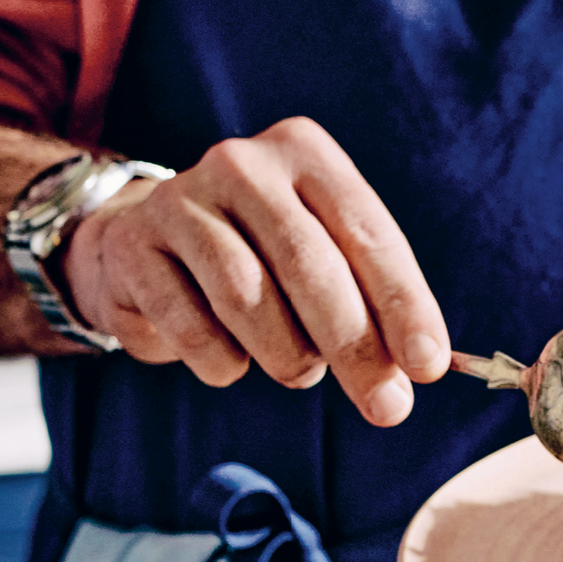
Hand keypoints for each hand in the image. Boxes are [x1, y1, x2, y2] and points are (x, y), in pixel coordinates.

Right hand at [62, 118, 449, 426]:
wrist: (142, 244)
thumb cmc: (257, 259)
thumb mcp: (320, 261)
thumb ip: (366, 304)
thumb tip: (413, 372)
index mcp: (304, 154)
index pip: (367, 232)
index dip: (403, 303)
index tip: (428, 366)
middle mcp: (242, 165)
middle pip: (309, 264)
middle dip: (355, 346)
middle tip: (386, 407)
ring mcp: (181, 201)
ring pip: (247, 296)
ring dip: (287, 355)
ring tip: (299, 372)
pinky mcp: (134, 247)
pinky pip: (190, 326)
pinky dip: (222, 362)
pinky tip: (232, 361)